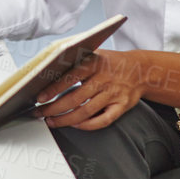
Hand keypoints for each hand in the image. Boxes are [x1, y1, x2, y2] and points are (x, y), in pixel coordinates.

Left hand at [32, 49, 147, 130]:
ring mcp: (113, 93)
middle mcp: (103, 79)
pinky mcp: (122, 106)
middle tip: (40, 113)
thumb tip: (46, 68)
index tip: (39, 97)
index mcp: (93, 63)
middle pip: (75, 98)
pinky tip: (75, 125)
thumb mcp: (92, 53)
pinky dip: (88, 125)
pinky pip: (103, 120)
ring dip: (66, 119)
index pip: (69, 77)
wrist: (140, 69)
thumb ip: (72, 59)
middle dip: (54, 108)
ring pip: (86, 111)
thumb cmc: (109, 62)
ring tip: (52, 121)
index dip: (53, 89)